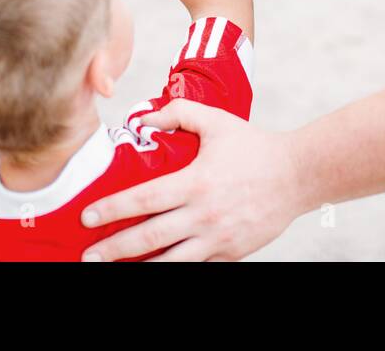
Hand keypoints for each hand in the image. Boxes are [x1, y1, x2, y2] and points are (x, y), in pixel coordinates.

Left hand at [78, 100, 304, 260]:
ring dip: (139, 269)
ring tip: (112, 270)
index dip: (111, 209)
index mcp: (196, 182)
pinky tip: (152, 270)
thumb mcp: (215, 121)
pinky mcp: (230, 254)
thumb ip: (177, 113)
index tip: (86, 217)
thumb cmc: (254, 147)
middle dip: (114, 249)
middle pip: (149, 238)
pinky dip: (172, 271)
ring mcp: (218, 239)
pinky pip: (195, 269)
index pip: (143, 200)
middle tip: (87, 256)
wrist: (298, 175)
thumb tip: (142, 119)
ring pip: (170, 263)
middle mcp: (204, 215)